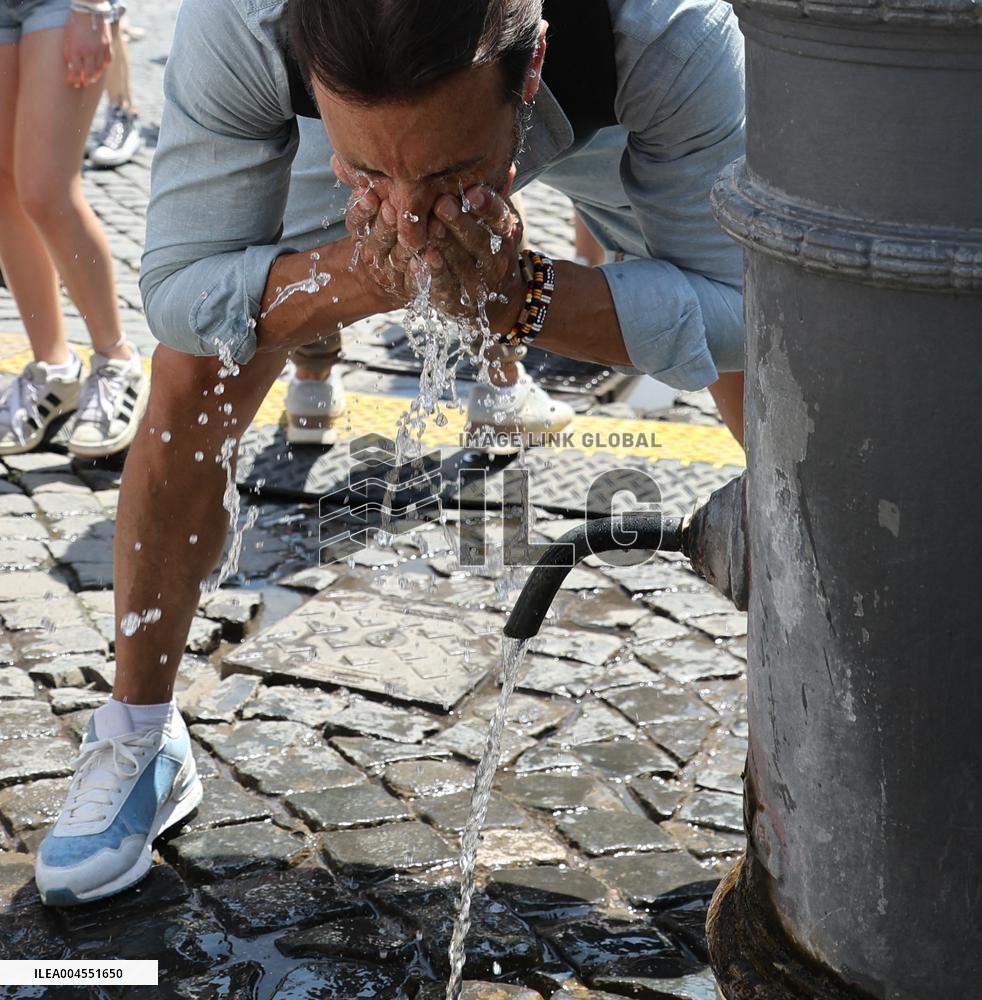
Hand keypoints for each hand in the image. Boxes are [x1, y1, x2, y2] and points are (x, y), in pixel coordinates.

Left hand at [64, 10, 112, 88]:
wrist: (88, 9)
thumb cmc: (75, 22)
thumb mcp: (67, 37)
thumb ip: (69, 52)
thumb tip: (71, 67)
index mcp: (76, 49)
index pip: (75, 71)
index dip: (73, 80)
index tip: (71, 83)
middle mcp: (89, 52)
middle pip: (88, 74)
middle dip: (84, 81)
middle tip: (81, 83)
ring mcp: (100, 49)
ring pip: (99, 69)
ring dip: (94, 76)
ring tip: (90, 78)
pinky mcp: (108, 46)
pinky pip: (107, 61)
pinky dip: (103, 66)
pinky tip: (100, 68)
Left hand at [427, 185, 526, 328]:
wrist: (499, 301)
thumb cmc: (489, 247)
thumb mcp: (498, 222)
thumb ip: (495, 197)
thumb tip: (506, 168)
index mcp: (506, 234)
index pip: (499, 218)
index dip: (487, 205)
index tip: (473, 191)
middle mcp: (496, 260)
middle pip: (479, 241)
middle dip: (460, 222)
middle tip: (442, 203)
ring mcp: (478, 284)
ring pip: (462, 264)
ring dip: (445, 245)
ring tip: (428, 228)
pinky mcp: (459, 303)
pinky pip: (446, 287)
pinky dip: (435, 274)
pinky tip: (422, 259)